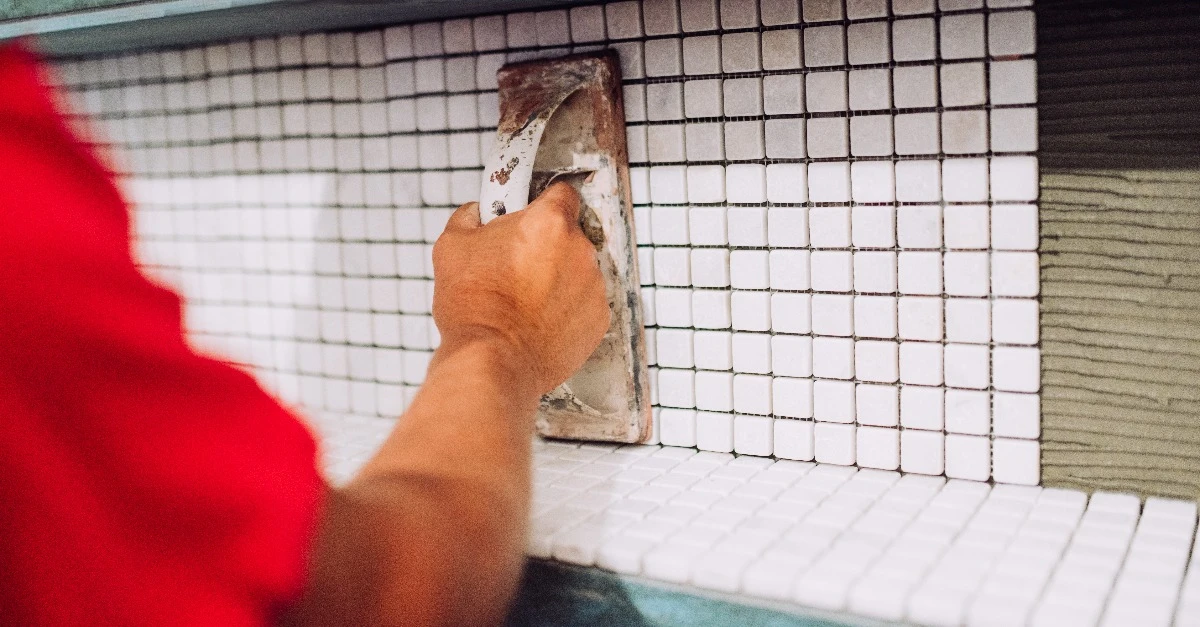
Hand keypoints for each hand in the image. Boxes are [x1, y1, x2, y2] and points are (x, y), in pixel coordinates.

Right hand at [431, 182, 609, 395]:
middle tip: (516, 265)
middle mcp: (581, 250)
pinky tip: (538, 320)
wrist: (492, 360)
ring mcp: (594, 287)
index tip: (532, 211)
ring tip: (523, 300)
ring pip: (577, 271)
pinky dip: (566, 309)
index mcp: (550, 222)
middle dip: (545, 246)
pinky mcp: (599, 320)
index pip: (562, 192)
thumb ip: (469, 217)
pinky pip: (583, 304)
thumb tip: (476, 212)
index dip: (543, 200)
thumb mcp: (452, 246)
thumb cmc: (474, 305)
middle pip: (568, 235)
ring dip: (558, 278)